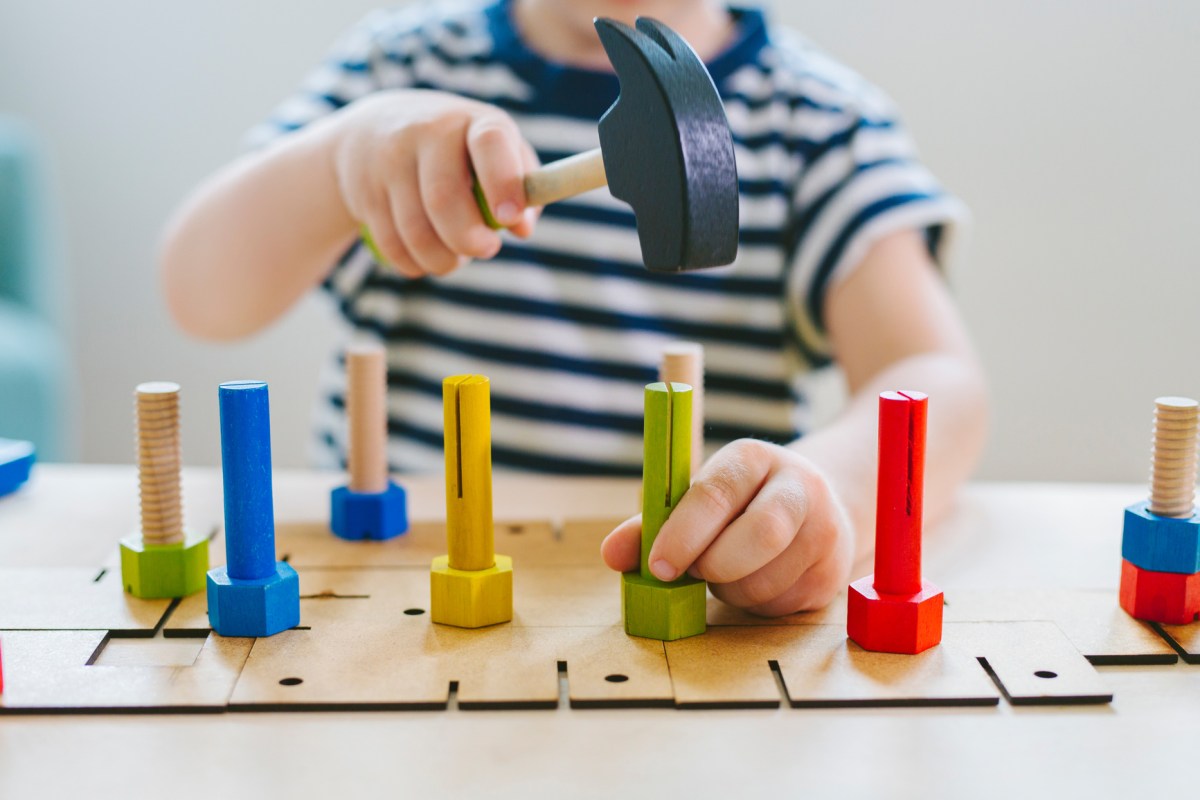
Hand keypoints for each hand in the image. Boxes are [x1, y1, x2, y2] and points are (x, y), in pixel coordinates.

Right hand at [331, 89, 539, 277]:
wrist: (372, 132)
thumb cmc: (456, 152)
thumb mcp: (492, 153)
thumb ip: (522, 186)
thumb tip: (523, 228)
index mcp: (472, 121)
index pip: (490, 144)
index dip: (504, 183)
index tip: (510, 218)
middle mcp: (426, 132)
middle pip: (443, 198)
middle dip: (469, 240)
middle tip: (486, 249)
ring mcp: (389, 160)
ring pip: (416, 231)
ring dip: (442, 260)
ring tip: (455, 258)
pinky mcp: (364, 190)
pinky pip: (391, 245)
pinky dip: (413, 264)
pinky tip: (425, 257)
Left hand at [601, 440, 855, 615]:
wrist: (814, 508)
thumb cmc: (738, 504)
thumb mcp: (698, 499)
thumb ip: (652, 525)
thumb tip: (611, 554)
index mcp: (754, 458)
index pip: (718, 491)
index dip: (684, 531)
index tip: (658, 565)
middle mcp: (800, 487)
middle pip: (760, 535)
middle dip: (714, 565)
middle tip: (694, 573)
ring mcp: (825, 531)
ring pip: (766, 580)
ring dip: (730, 590)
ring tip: (724, 572)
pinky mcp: (832, 574)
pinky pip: (781, 605)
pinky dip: (754, 604)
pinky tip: (753, 582)